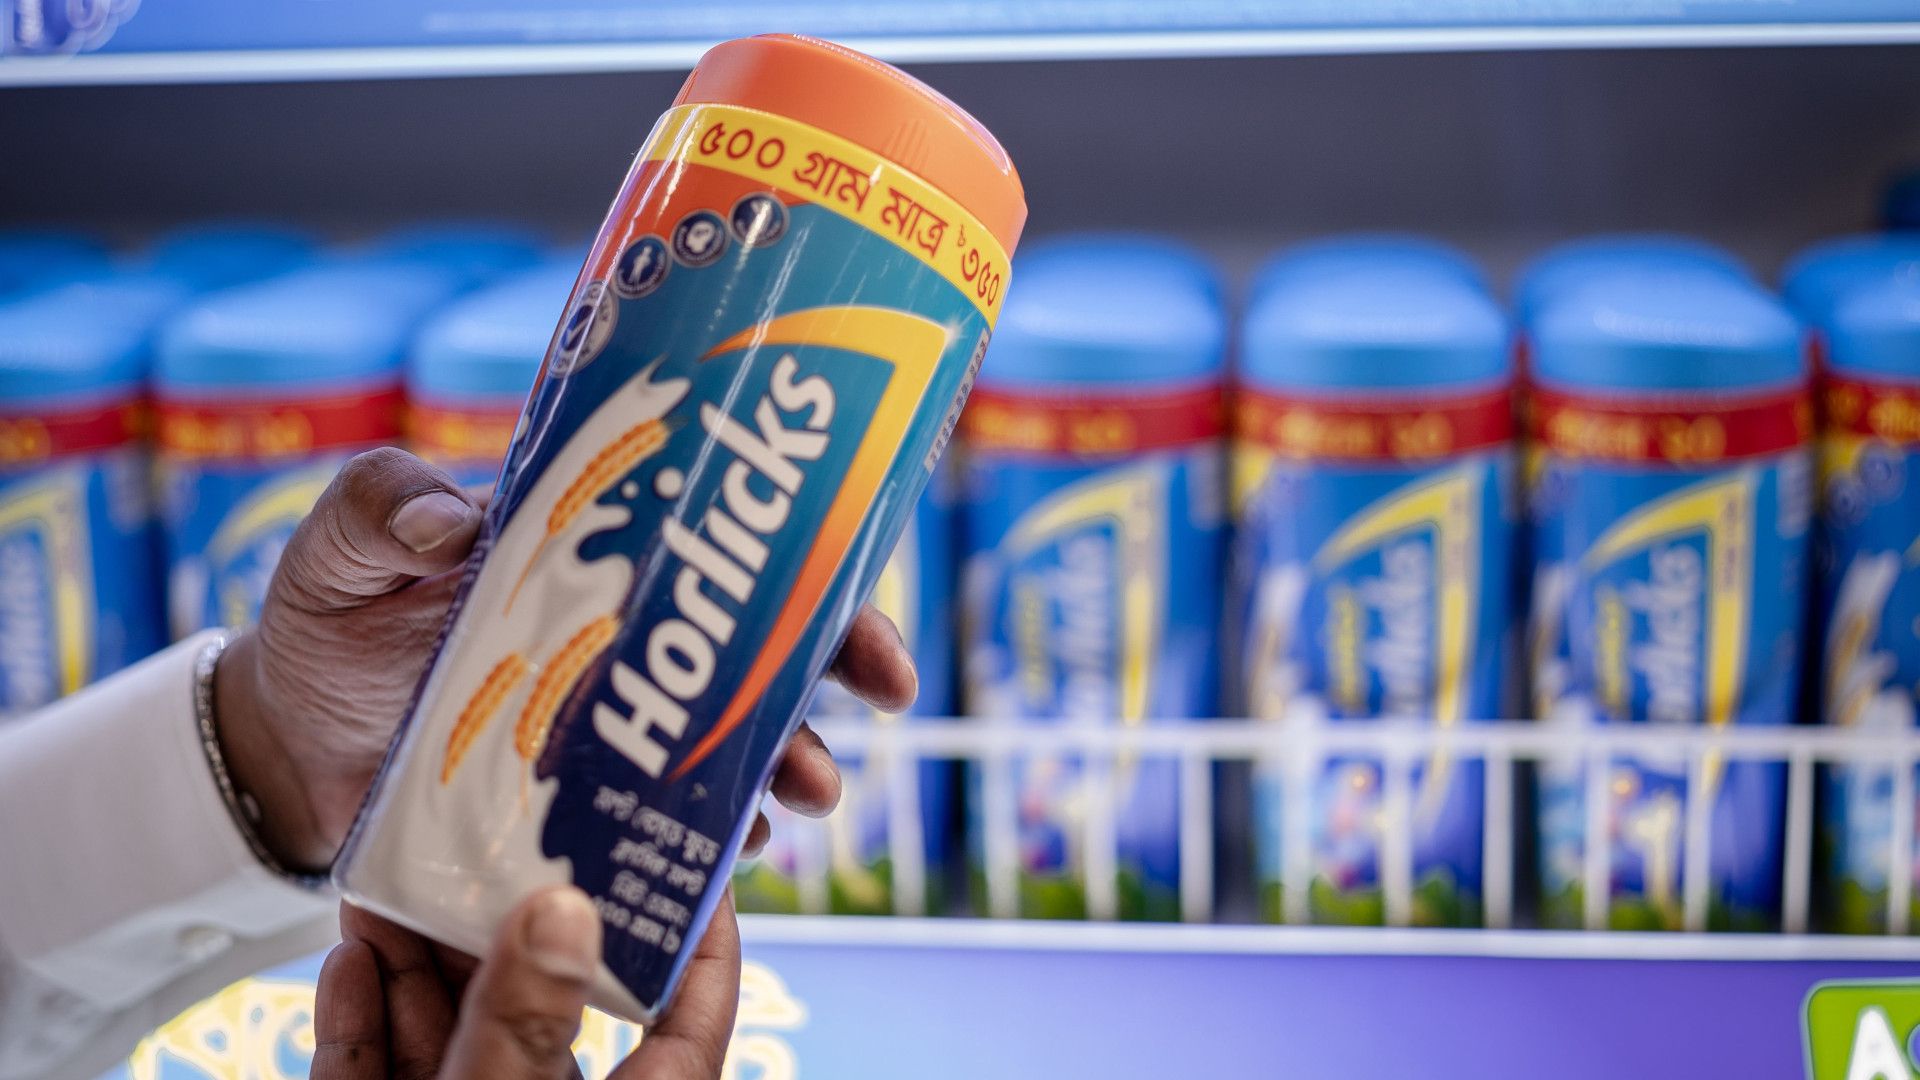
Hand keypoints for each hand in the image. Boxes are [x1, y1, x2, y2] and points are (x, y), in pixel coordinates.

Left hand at [212, 446, 917, 870]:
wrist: (284, 738)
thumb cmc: (330, 618)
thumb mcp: (340, 542)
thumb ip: (381, 505)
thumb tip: (449, 520)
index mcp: (593, 556)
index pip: (721, 550)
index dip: (810, 576)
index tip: (866, 623)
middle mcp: (621, 639)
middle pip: (754, 648)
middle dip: (829, 675)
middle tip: (876, 712)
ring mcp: (605, 727)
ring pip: (721, 740)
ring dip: (777, 765)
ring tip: (798, 800)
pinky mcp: (574, 805)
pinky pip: (658, 822)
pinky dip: (699, 837)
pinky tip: (719, 853)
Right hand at [314, 886, 739, 1079]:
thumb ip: (526, 1023)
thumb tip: (565, 911)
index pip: (691, 1017)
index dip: (699, 935)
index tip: (682, 851)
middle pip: (545, 1004)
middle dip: (506, 921)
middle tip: (493, 839)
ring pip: (453, 1034)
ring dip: (417, 961)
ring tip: (397, 882)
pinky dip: (362, 1025)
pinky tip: (352, 959)